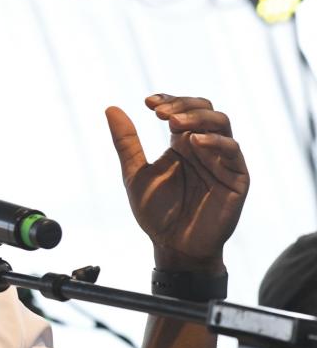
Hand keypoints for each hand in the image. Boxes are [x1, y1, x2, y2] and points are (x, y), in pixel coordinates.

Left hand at [106, 94, 248, 272]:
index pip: (183, 110)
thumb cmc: (157, 213)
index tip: (147, 103)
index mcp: (182, 144)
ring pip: (221, 123)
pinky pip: (232, 150)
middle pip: (205, 109)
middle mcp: (204, 148)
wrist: (174, 246)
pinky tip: (193, 142)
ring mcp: (221, 161)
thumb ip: (126, 143)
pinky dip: (214, 141)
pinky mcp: (236, 177)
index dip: (169, 101)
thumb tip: (111, 108)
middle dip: (183, 105)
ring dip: (197, 118)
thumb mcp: (135, 174)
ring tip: (173, 124)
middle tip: (159, 113)